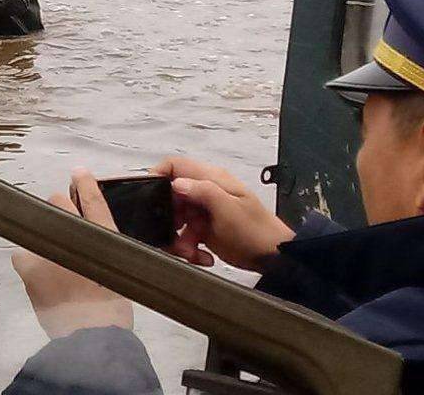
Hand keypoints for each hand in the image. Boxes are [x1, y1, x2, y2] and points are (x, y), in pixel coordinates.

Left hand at [11, 169, 132, 339]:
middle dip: (60, 213)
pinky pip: (21, 253)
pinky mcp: (27, 265)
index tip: (80, 174)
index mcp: (104, 236)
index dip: (86, 184)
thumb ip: (105, 248)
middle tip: (67, 239)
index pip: (93, 200)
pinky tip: (38, 273)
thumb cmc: (110, 310)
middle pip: (58, 203)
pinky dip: (28, 259)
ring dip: (43, 236)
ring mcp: (47, 247)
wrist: (91, 337)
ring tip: (52, 262)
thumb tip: (89, 233)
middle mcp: (75, 234)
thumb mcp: (119, 273)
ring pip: (38, 225)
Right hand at [151, 157, 294, 271]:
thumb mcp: (228, 209)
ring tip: (191, 253)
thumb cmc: (255, 230)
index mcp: (212, 179)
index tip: (148, 195)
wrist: (275, 258)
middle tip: (173, 235)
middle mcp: (205, 192)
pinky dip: (189, 248)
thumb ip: (202, 191)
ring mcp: (204, 211)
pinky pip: (185, 235)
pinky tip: (202, 257)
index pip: (175, 165)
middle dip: (168, 218)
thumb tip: (175, 183)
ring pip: (175, 220)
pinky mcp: (204, 230)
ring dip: (178, 239)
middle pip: (171, 196)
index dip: (158, 175)